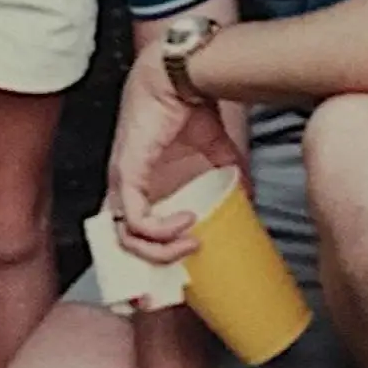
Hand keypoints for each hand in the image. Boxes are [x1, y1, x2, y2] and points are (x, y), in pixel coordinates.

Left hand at [108, 47, 243, 267]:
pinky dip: (159, 231)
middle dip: (141, 279)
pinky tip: (186, 222)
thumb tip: (249, 201)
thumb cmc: (189, 105)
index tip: (167, 288)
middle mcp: (123, 187)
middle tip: (171, 293)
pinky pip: (134, 219)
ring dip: (161, 253)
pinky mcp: (126, 172)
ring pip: (125, 239)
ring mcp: (121, 181)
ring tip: (192, 244)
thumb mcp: (214, 150)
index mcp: (139, 184)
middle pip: (118, 247)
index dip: (143, 264)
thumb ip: (227, 176)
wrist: (182, 74)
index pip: (127, 233)